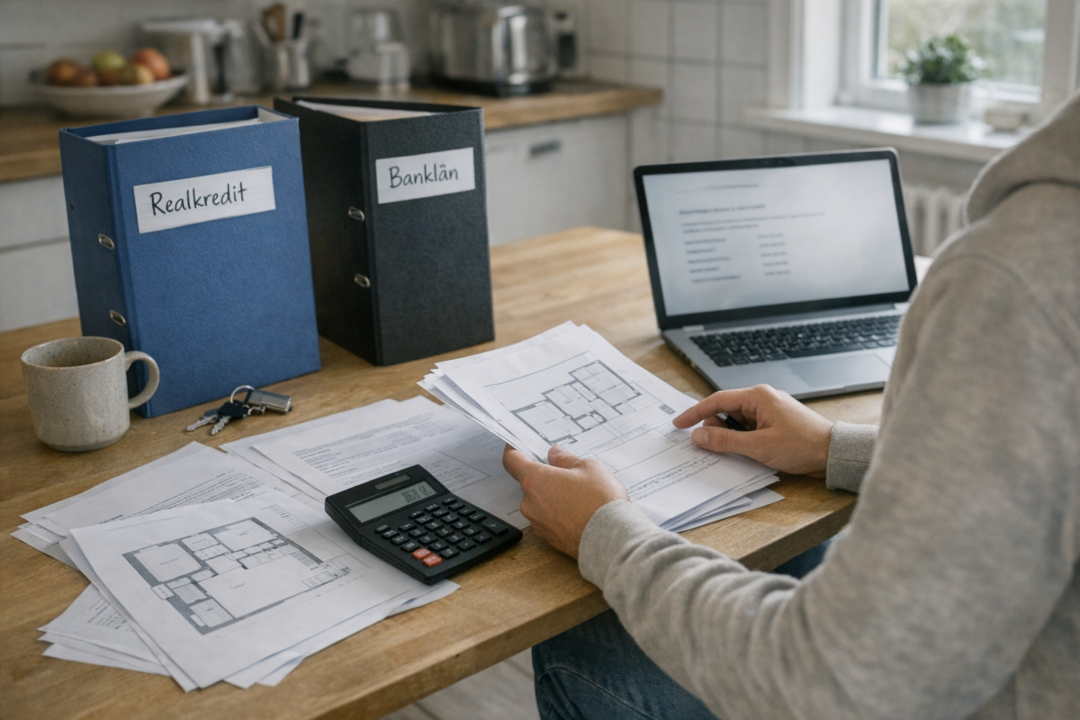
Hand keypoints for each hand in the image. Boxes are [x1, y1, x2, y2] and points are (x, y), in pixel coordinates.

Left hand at [502, 444, 629, 558]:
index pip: (512, 461)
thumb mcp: (588, 467)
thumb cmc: (600, 501)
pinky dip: (559, 514)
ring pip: (540, 502)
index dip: (513, 450)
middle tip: (568, 474)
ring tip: (580, 496)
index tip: (517, 446)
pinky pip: (548, 520)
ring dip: (553, 496)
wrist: (611, 539)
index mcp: (535, 480)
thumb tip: (554, 456)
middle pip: (530, 483)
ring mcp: (538, 523)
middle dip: (546, 477)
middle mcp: (530, 503)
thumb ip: (566, 459)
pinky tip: (579, 512)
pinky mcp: (549, 539)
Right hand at [672, 385, 833, 477]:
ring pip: (737, 422)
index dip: (695, 413)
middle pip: (725, 411)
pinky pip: (749, 429)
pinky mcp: (774, 423)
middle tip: (712, 447)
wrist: (833, 453)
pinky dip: (742, 440)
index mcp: (758, 396)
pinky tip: (746, 453)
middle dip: (715, 428)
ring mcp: (769, 411)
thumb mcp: (758, 446)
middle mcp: (762, 399)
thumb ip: (725, 440)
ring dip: (731, 437)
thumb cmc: (802, 445)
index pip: (716, 401)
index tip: (678, 424)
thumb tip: (698, 435)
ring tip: (738, 452)